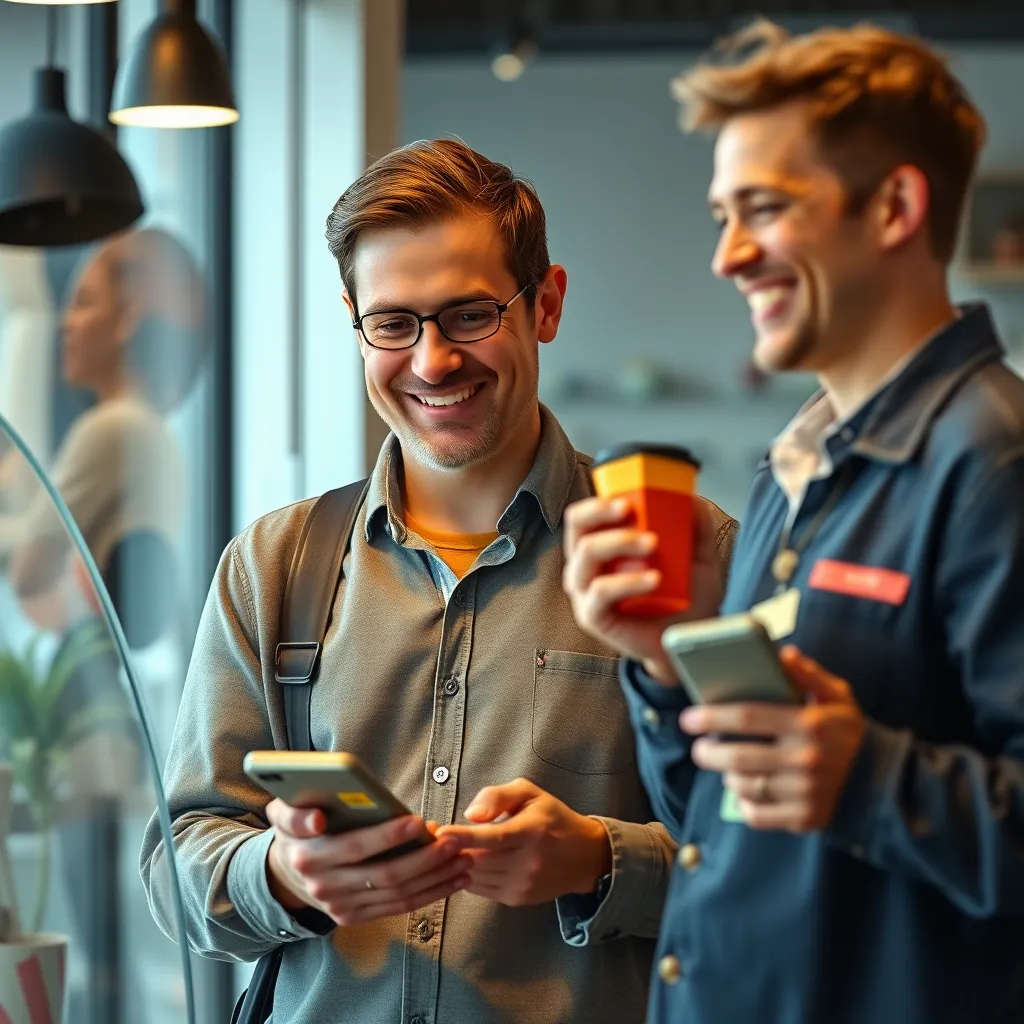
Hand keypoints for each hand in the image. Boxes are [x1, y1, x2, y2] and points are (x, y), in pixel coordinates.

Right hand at [265, 802, 471, 926]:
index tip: (416, 821)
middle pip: (384, 875)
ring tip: (463, 859)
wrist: (286, 873)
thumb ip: (295, 813)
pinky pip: (398, 907)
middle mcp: (326, 886)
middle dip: (423, 859)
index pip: (354, 847)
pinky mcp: (355, 917)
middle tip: (453, 841)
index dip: (386, 836)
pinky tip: (455, 880)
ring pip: (397, 894)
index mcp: (310, 856)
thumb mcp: (284, 812)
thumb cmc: (297, 830)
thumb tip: (317, 818)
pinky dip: (430, 894)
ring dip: (435, 878)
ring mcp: (341, 906)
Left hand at [436, 779, 611, 905]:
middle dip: (451, 850)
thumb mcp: (530, 793)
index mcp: (531, 831)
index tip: (439, 832)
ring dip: (457, 864)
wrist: (584, 857)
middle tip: (431, 838)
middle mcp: (528, 862)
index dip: (464, 837)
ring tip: (444, 849)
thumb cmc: (552, 818)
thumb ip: (499, 796)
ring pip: (476, 877)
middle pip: (478, 860)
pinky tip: (466, 862)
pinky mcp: (517, 899)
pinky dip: (469, 876)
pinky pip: (482, 889)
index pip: (493, 837)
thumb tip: (471, 815)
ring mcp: (522, 885)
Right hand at [562, 495, 723, 684]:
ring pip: (587, 554)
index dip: (599, 502)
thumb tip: (693, 498)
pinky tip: (653, 579)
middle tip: (632, 509)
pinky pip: (601, 592)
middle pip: (577, 528)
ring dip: (619, 541)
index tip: (629, 496)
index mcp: (602, 546)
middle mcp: (586, 566)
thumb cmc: (684, 598)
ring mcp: (585, 592)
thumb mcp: (698, 558)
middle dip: (601, 512)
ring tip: (653, 543)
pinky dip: (627, 581)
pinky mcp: (592, 616)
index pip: (585, 515)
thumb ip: (696, 528)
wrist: (687, 642)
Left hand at [680, 647, 865, 832]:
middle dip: (708, 753)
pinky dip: (744, 803)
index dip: (712, 717)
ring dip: (727, 776)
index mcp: (808, 724)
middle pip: (738, 758)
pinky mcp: (805, 818)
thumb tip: (784, 653)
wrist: (878, 777)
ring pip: (744, 786)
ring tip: (726, 765)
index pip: (748, 718)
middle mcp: (806, 759)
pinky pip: (757, 814)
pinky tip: (745, 791)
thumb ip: (808, 674)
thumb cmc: (845, 729)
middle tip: (700, 748)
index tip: (688, 718)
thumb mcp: (837, 694)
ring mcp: (806, 792)